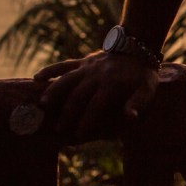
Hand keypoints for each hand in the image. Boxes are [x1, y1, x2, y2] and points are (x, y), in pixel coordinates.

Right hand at [35, 51, 158, 141]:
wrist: (138, 48)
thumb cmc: (143, 76)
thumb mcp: (148, 90)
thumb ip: (138, 104)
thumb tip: (130, 118)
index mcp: (113, 84)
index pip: (96, 105)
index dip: (87, 121)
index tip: (77, 136)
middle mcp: (97, 75)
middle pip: (78, 95)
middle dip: (67, 113)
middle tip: (58, 130)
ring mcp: (88, 67)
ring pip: (67, 79)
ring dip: (54, 92)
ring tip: (42, 106)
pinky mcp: (82, 61)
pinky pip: (64, 64)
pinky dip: (50, 70)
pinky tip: (37, 79)